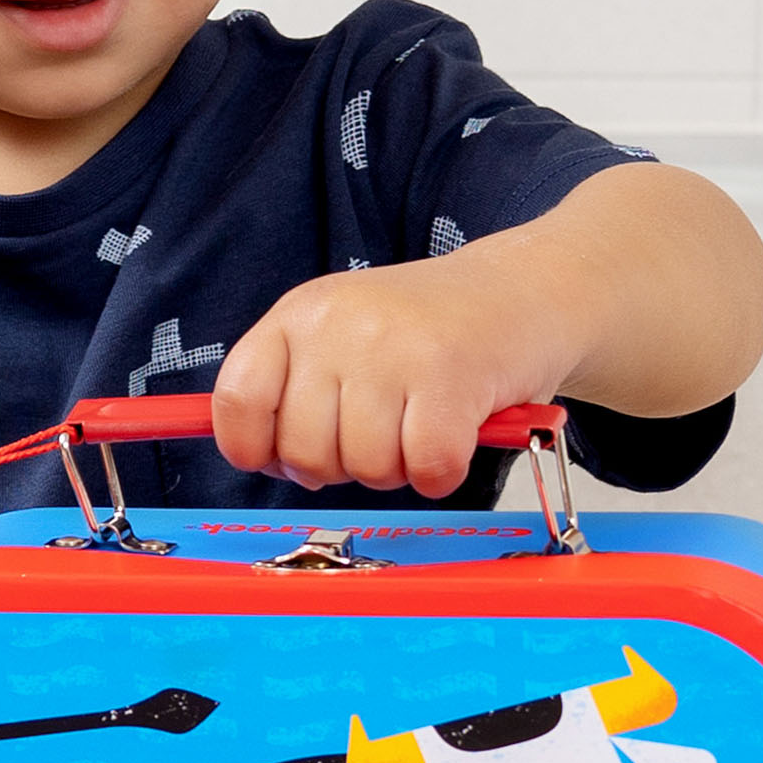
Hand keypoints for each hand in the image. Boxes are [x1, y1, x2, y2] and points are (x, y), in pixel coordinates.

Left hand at [211, 248, 570, 497]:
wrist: (524, 290)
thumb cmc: (430, 330)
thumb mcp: (345, 335)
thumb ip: (298, 389)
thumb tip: (263, 461)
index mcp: (300, 313)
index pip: (238, 398)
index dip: (253, 448)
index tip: (282, 459)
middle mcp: (339, 323)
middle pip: (304, 452)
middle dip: (343, 467)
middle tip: (381, 435)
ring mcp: (393, 346)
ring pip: (366, 467)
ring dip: (399, 469)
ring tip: (421, 426)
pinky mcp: (450, 375)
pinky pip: (426, 468)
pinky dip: (442, 473)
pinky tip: (455, 438)